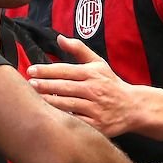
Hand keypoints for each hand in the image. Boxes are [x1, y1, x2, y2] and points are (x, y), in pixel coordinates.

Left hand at [27, 35, 162, 138]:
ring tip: (33, 98)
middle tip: (29, 84)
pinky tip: (49, 115)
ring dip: (49, 102)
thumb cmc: (110, 83)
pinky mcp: (97, 125)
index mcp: (92, 74)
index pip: (65, 70)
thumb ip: (78, 49)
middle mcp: (94, 90)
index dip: (47, 70)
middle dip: (44, 85)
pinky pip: (76, 121)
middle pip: (64, 87)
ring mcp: (95, 108)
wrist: (133, 107)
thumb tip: (59, 38)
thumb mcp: (98, 63)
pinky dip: (62, 119)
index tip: (31, 70)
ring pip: (68, 104)